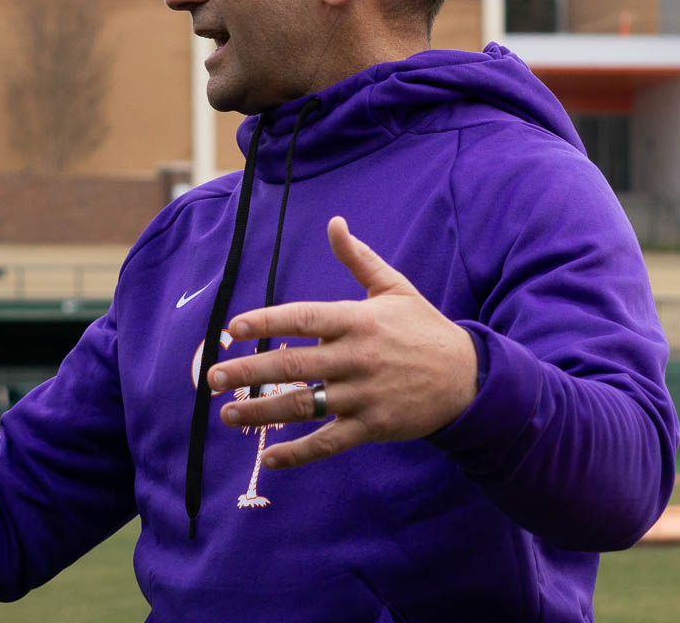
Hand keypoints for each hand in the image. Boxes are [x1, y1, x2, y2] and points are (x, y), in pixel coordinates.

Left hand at [214, 216, 477, 470]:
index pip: (304, 318)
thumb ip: (359, 259)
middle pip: (293, 366)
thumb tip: (335, 222)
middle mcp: (358, 357)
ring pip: (304, 406)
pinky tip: (269, 458)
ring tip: (226, 415)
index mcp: (359, 320)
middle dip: (248, 373)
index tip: (233, 327)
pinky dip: (298, 453)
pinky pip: (328, 442)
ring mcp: (364, 395)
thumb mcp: (395, 288)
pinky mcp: (371, 427)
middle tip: (212, 378)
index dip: (267, 322)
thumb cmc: (424, 329)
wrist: (467, 378)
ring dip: (261, 412)